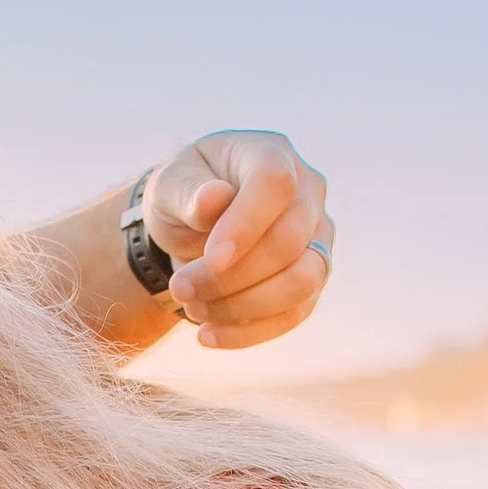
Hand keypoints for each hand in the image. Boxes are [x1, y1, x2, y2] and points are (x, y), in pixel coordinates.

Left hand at [139, 133, 333, 347]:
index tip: (212, 258)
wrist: (195, 226)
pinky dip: (249, 332)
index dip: (246, 224)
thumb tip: (213, 200)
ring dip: (243, 306)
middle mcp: (307, 192)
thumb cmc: (185, 197)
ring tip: (193, 308)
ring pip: (301, 282)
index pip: (275, 184)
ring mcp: (317, 237)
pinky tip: (207, 334)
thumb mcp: (170, 186)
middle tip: (180, 287)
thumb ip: (187, 191)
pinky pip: (294, 314)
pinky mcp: (313, 279)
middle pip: (288, 241)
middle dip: (231, 276)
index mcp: (271, 154)